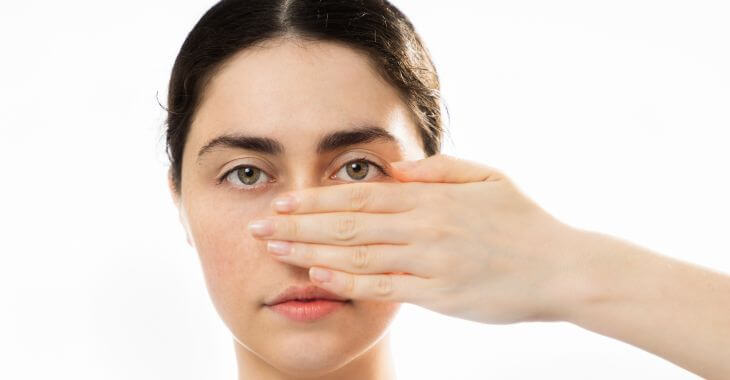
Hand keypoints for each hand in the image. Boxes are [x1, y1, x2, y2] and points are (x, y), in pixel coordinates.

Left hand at [248, 154, 582, 323]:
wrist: (562, 267)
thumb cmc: (523, 222)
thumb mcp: (486, 178)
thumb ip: (438, 170)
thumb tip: (394, 169)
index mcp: (432, 197)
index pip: (361, 196)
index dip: (318, 199)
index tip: (284, 201)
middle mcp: (424, 226)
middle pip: (349, 223)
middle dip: (300, 224)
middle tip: (260, 227)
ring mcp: (430, 260)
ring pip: (358, 254)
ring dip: (312, 251)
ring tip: (276, 251)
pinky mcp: (439, 293)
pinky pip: (385, 287)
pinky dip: (349, 281)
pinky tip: (319, 278)